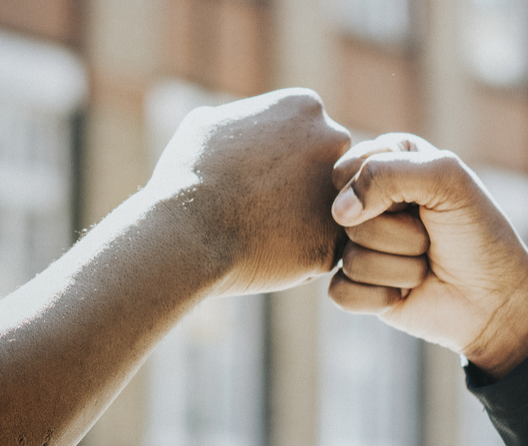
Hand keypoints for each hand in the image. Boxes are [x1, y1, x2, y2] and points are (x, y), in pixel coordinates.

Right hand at [148, 88, 350, 294]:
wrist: (186, 233)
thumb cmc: (189, 176)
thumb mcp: (205, 125)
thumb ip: (237, 120)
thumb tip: (236, 126)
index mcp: (305, 107)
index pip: (310, 134)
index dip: (282, 159)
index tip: (255, 174)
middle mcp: (335, 141)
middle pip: (329, 169)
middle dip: (304, 188)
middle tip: (263, 205)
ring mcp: (341, 192)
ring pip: (332, 211)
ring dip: (307, 222)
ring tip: (264, 231)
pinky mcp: (334, 242)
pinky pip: (322, 250)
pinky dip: (300, 256)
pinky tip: (266, 255)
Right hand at [328, 133, 527, 378]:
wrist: (496, 301)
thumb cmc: (478, 234)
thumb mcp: (446, 179)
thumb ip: (387, 172)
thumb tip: (339, 212)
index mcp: (387, 163)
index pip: (348, 169)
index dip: (383, 189)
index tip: (422, 198)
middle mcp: (368, 204)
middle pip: (346, 217)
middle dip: (398, 232)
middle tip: (430, 237)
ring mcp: (359, 246)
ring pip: (348, 257)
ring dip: (399, 267)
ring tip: (425, 265)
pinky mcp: (356, 287)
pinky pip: (341, 292)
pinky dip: (381, 296)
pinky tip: (406, 293)